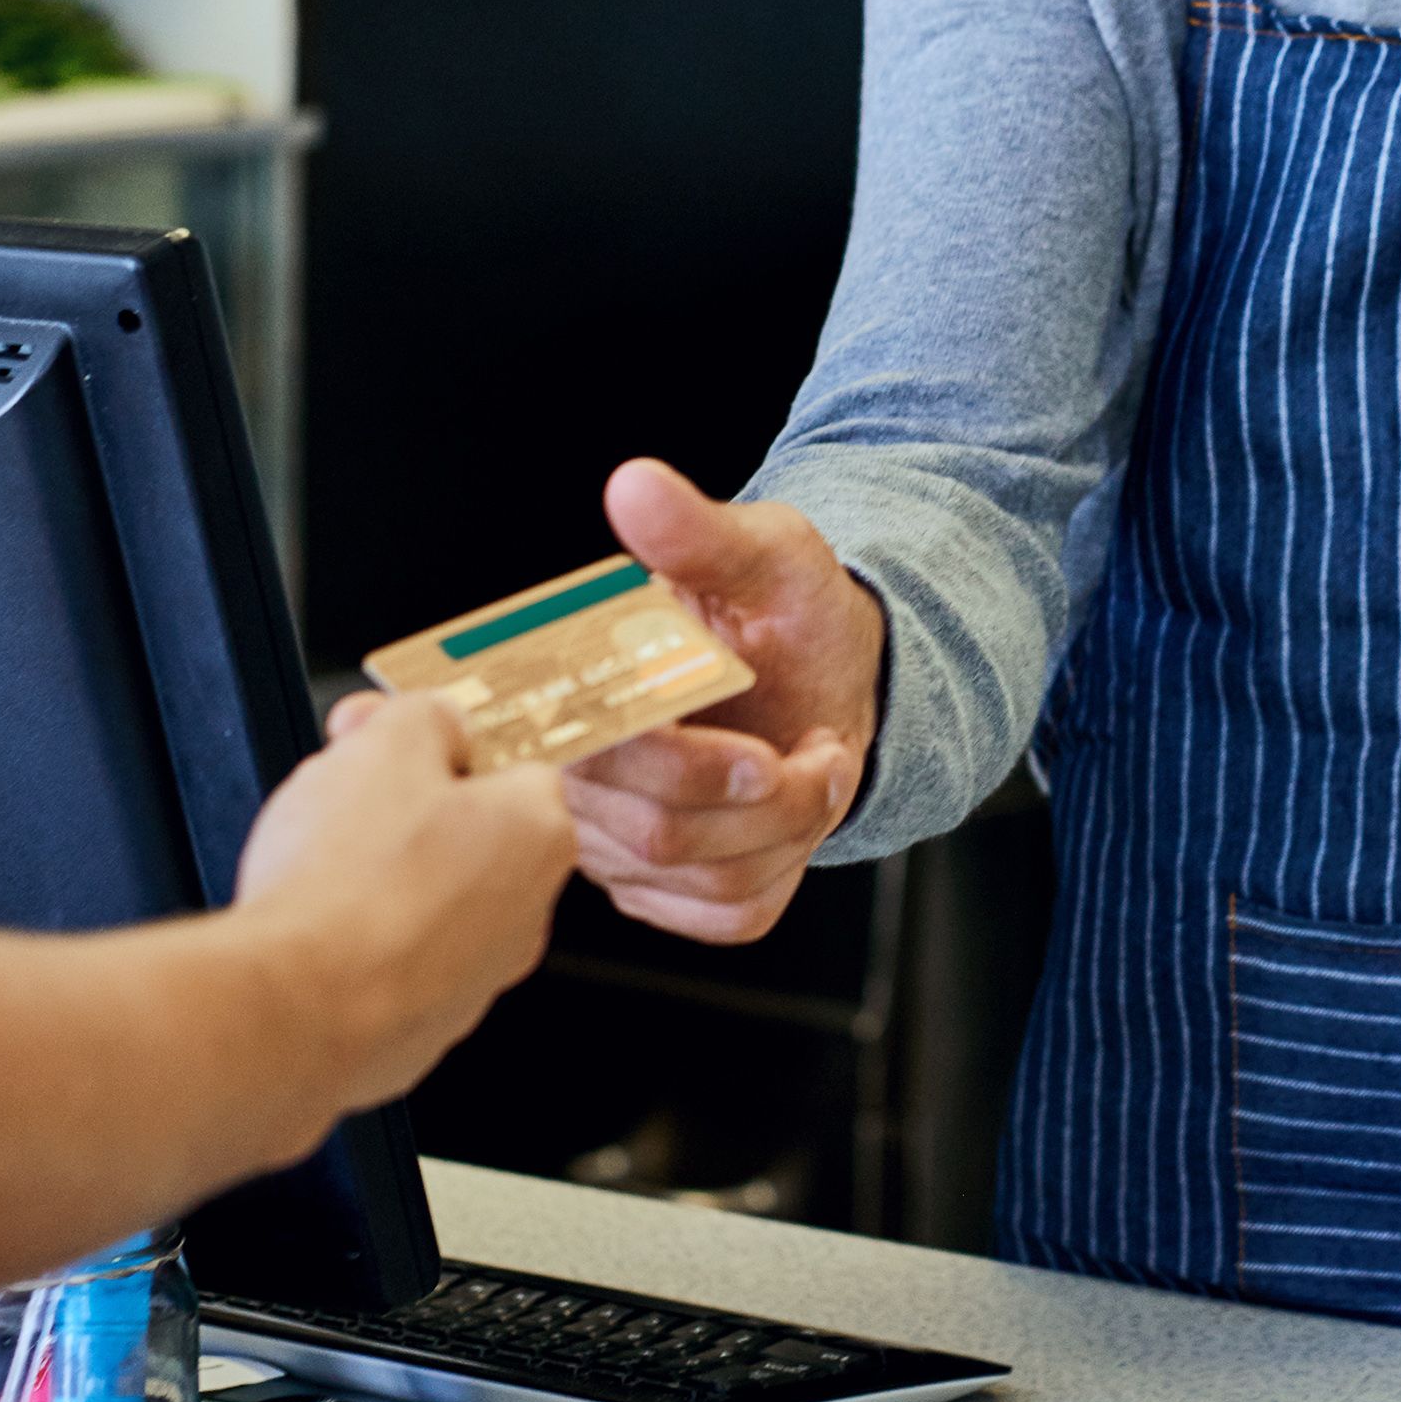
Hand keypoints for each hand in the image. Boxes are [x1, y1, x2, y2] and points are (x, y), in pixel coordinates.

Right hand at [232, 687, 576, 1089]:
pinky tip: (317, 929)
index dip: (437, 740)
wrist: (298, 1010)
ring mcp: (476, 979)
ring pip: (428, 899)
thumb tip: (434, 723)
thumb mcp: (388, 744)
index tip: (383, 735)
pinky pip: (393, 962)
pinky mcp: (424, 1029)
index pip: (509, 765)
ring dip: (378, 877)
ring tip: (316, 866)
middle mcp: (525, 914)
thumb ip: (425, 717)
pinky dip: (358, 943)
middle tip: (340, 792)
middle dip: (403, 807)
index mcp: (538, 834)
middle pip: (466, 833)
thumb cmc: (349, 885)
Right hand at [560, 459, 883, 944]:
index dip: (683, 761)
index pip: (595, 754)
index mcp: (578, 689)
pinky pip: (723, 914)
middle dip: (763, 797)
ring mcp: (613, 839)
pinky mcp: (663, 888)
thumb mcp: (762, 553)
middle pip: (653, 829)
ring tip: (817, 764)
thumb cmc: (783, 606)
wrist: (825, 670)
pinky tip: (794, 811)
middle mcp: (576, 775)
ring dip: (786, 828)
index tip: (762, 744)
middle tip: (817, 747)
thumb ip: (699, 533)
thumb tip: (636, 487)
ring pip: (696, 875)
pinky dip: (781, 868)